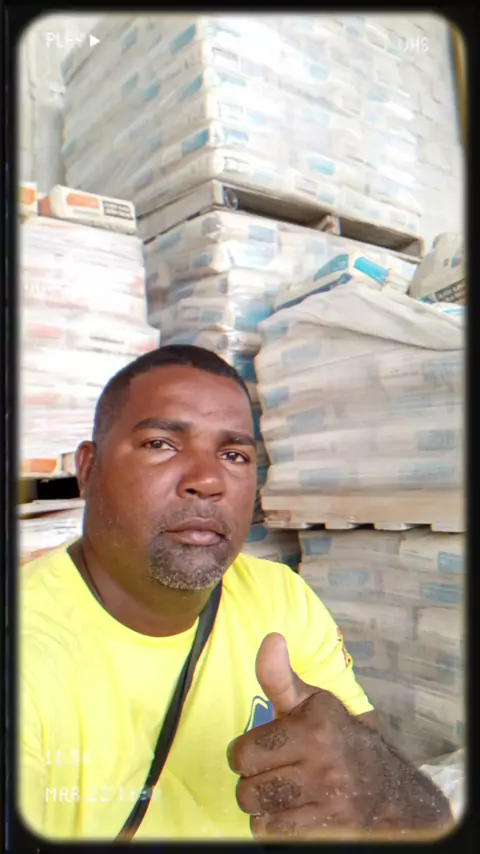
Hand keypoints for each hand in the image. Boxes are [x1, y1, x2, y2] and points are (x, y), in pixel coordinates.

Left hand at [227, 633, 451, 839]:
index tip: (257, 751)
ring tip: (280, 794)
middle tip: (269, 775)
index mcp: (314, 727)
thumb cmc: (338, 738)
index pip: (244, 753)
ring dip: (263, 808)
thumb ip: (280, 678)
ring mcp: (329, 802)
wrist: (388, 787)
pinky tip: (292, 812)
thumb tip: (270, 638)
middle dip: (252, 784)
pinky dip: (277, 828)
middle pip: (248, 791)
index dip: (242, 754)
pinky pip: (276, 836)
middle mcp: (324, 764)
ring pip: (259, 817)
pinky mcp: (331, 832)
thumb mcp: (312, 704)